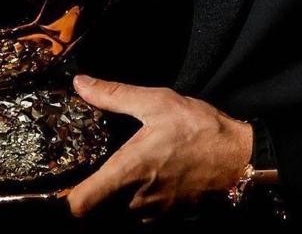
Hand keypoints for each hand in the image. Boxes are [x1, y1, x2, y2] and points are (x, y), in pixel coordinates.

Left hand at [67, 74, 252, 219]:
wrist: (239, 157)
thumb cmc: (198, 128)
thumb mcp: (156, 101)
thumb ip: (114, 95)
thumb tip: (81, 83)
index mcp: (128, 172)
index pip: (79, 206)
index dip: (65, 197)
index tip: (63, 180)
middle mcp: (135, 201)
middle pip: (95, 212)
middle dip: (91, 192)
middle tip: (88, 168)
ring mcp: (152, 214)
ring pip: (116, 214)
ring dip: (112, 198)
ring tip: (115, 171)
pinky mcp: (167, 218)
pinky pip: (138, 216)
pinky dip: (133, 201)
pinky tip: (142, 177)